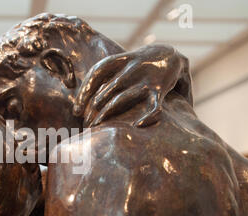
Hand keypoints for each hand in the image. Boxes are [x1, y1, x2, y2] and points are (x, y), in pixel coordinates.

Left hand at [74, 44, 191, 127]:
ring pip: (122, 99)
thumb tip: (81, 104)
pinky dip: (148, 116)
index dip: (84, 92)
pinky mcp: (160, 89)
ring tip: (97, 128)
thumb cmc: (136, 66)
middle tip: (86, 126)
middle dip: (93, 110)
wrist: (171, 55)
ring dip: (106, 115)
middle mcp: (130, 68)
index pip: (96, 73)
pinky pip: (154, 105)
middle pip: (105, 91)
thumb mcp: (118, 66)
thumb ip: (103, 80)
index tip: (76, 112)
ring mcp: (145, 78)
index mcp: (119, 61)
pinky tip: (138, 126)